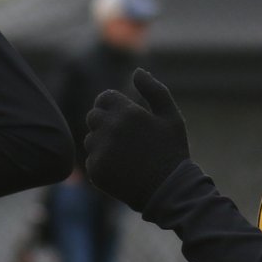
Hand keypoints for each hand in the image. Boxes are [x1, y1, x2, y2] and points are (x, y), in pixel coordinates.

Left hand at [83, 67, 189, 211]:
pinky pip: (91, 160)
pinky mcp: (95, 170)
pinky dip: (102, 164)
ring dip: (102, 144)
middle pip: (93, 117)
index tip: (125, 118)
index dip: (113, 107)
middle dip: (106, 124)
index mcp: (127, 112)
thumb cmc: (171, 151)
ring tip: (126, 156)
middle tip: (126, 139)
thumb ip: (154, 90)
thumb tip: (137, 71)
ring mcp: (101, 150)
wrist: (168, 191)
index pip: (104, 98)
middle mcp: (110, 129)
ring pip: (90, 139)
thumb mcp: (171, 117)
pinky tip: (121, 170)